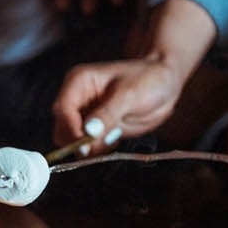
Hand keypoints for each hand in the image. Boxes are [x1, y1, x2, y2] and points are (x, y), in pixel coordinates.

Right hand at [52, 53, 187, 144]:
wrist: (165, 82)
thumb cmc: (150, 78)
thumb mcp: (130, 95)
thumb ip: (107, 115)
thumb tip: (88, 133)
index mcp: (78, 83)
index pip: (63, 111)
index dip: (72, 130)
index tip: (87, 145)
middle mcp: (75, 100)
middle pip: (62, 130)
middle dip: (80, 141)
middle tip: (106, 140)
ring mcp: (83, 116)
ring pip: (70, 142)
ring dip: (90, 147)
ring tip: (113, 136)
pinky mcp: (92, 129)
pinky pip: (85, 147)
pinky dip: (97, 149)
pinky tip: (114, 138)